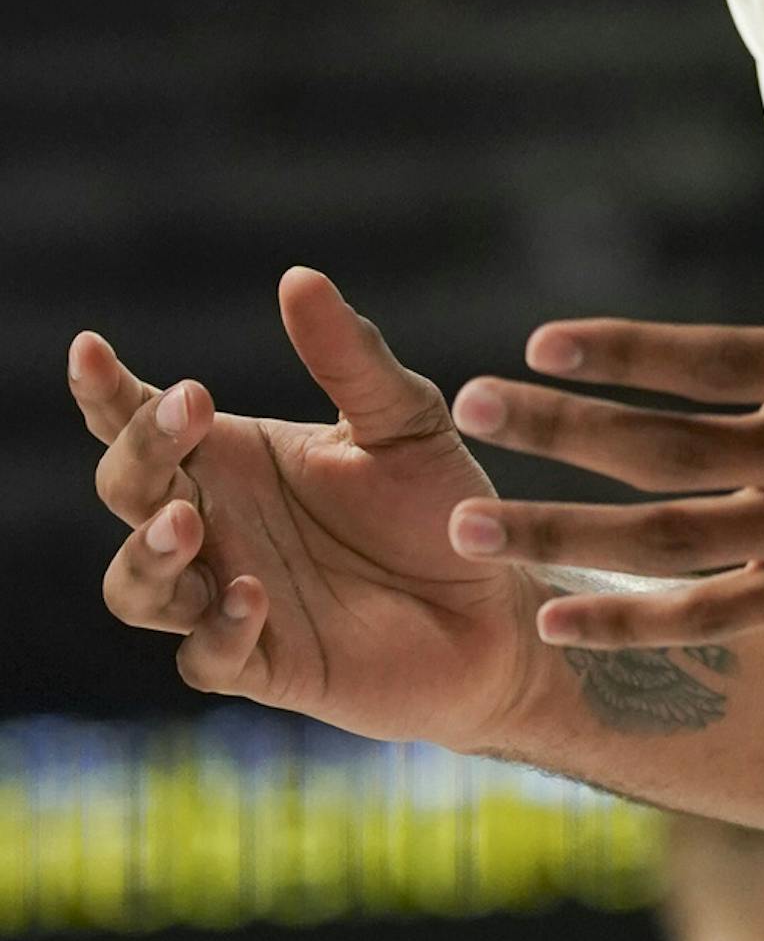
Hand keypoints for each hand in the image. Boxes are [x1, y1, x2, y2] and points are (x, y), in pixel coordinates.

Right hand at [75, 267, 535, 745]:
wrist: (494, 598)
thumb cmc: (435, 503)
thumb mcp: (404, 419)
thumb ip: (351, 358)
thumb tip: (299, 276)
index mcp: (232, 458)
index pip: (140, 421)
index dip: (105, 390)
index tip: (91, 348)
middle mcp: (215, 526)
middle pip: (127, 490)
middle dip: (140, 451)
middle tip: (191, 411)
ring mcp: (228, 596)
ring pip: (136, 588)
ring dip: (147, 554)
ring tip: (187, 521)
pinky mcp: (265, 664)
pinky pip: (207, 657)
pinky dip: (218, 630)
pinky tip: (254, 594)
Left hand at [447, 100, 763, 647]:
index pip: (711, 360)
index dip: (622, 352)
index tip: (541, 337)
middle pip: (663, 447)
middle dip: (559, 429)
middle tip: (473, 406)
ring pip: (669, 540)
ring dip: (566, 533)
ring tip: (473, 524)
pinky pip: (718, 616)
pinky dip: (637, 622)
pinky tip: (561, 618)